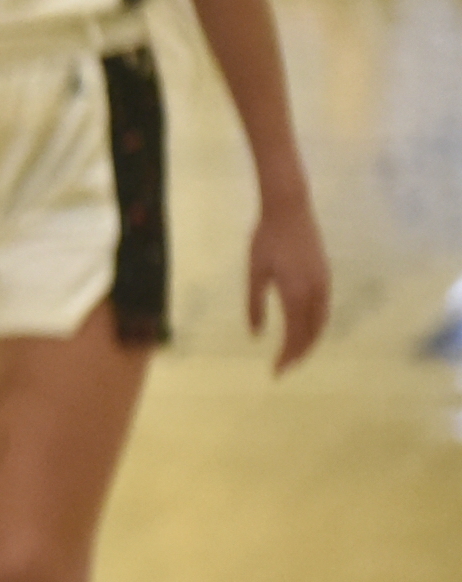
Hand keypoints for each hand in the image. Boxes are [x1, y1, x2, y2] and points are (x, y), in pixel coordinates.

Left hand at [247, 197, 329, 374]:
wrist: (290, 209)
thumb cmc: (266, 239)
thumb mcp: (254, 272)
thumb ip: (255, 304)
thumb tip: (256, 334)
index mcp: (295, 293)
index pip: (294, 335)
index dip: (286, 356)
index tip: (276, 372)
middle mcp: (314, 292)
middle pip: (311, 333)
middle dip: (299, 354)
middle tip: (285, 369)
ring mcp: (323, 283)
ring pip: (321, 323)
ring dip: (310, 342)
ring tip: (295, 355)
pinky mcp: (325, 276)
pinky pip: (324, 310)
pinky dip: (316, 326)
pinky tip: (305, 330)